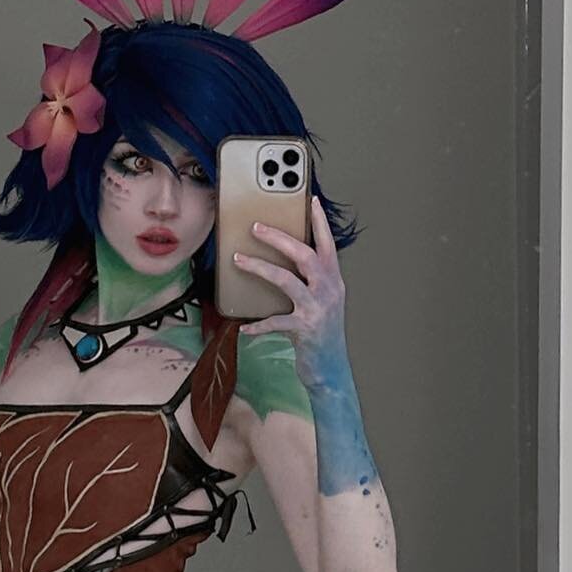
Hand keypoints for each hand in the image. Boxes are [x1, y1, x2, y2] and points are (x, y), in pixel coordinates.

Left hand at [233, 196, 349, 389]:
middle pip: (305, 255)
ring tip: (238, 259)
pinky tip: (244, 327)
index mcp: (333, 281)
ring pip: (287, 280)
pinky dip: (258, 325)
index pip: (327, 245)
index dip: (320, 222)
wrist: (330, 370)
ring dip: (260, 268)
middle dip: (279, 238)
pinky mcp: (304, 329)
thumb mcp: (321, 303)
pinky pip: (276, 321)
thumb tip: (281, 262)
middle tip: (256, 227)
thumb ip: (309, 282)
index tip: (311, 201)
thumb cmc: (321, 334)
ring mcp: (317, 309)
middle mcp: (328, 291)